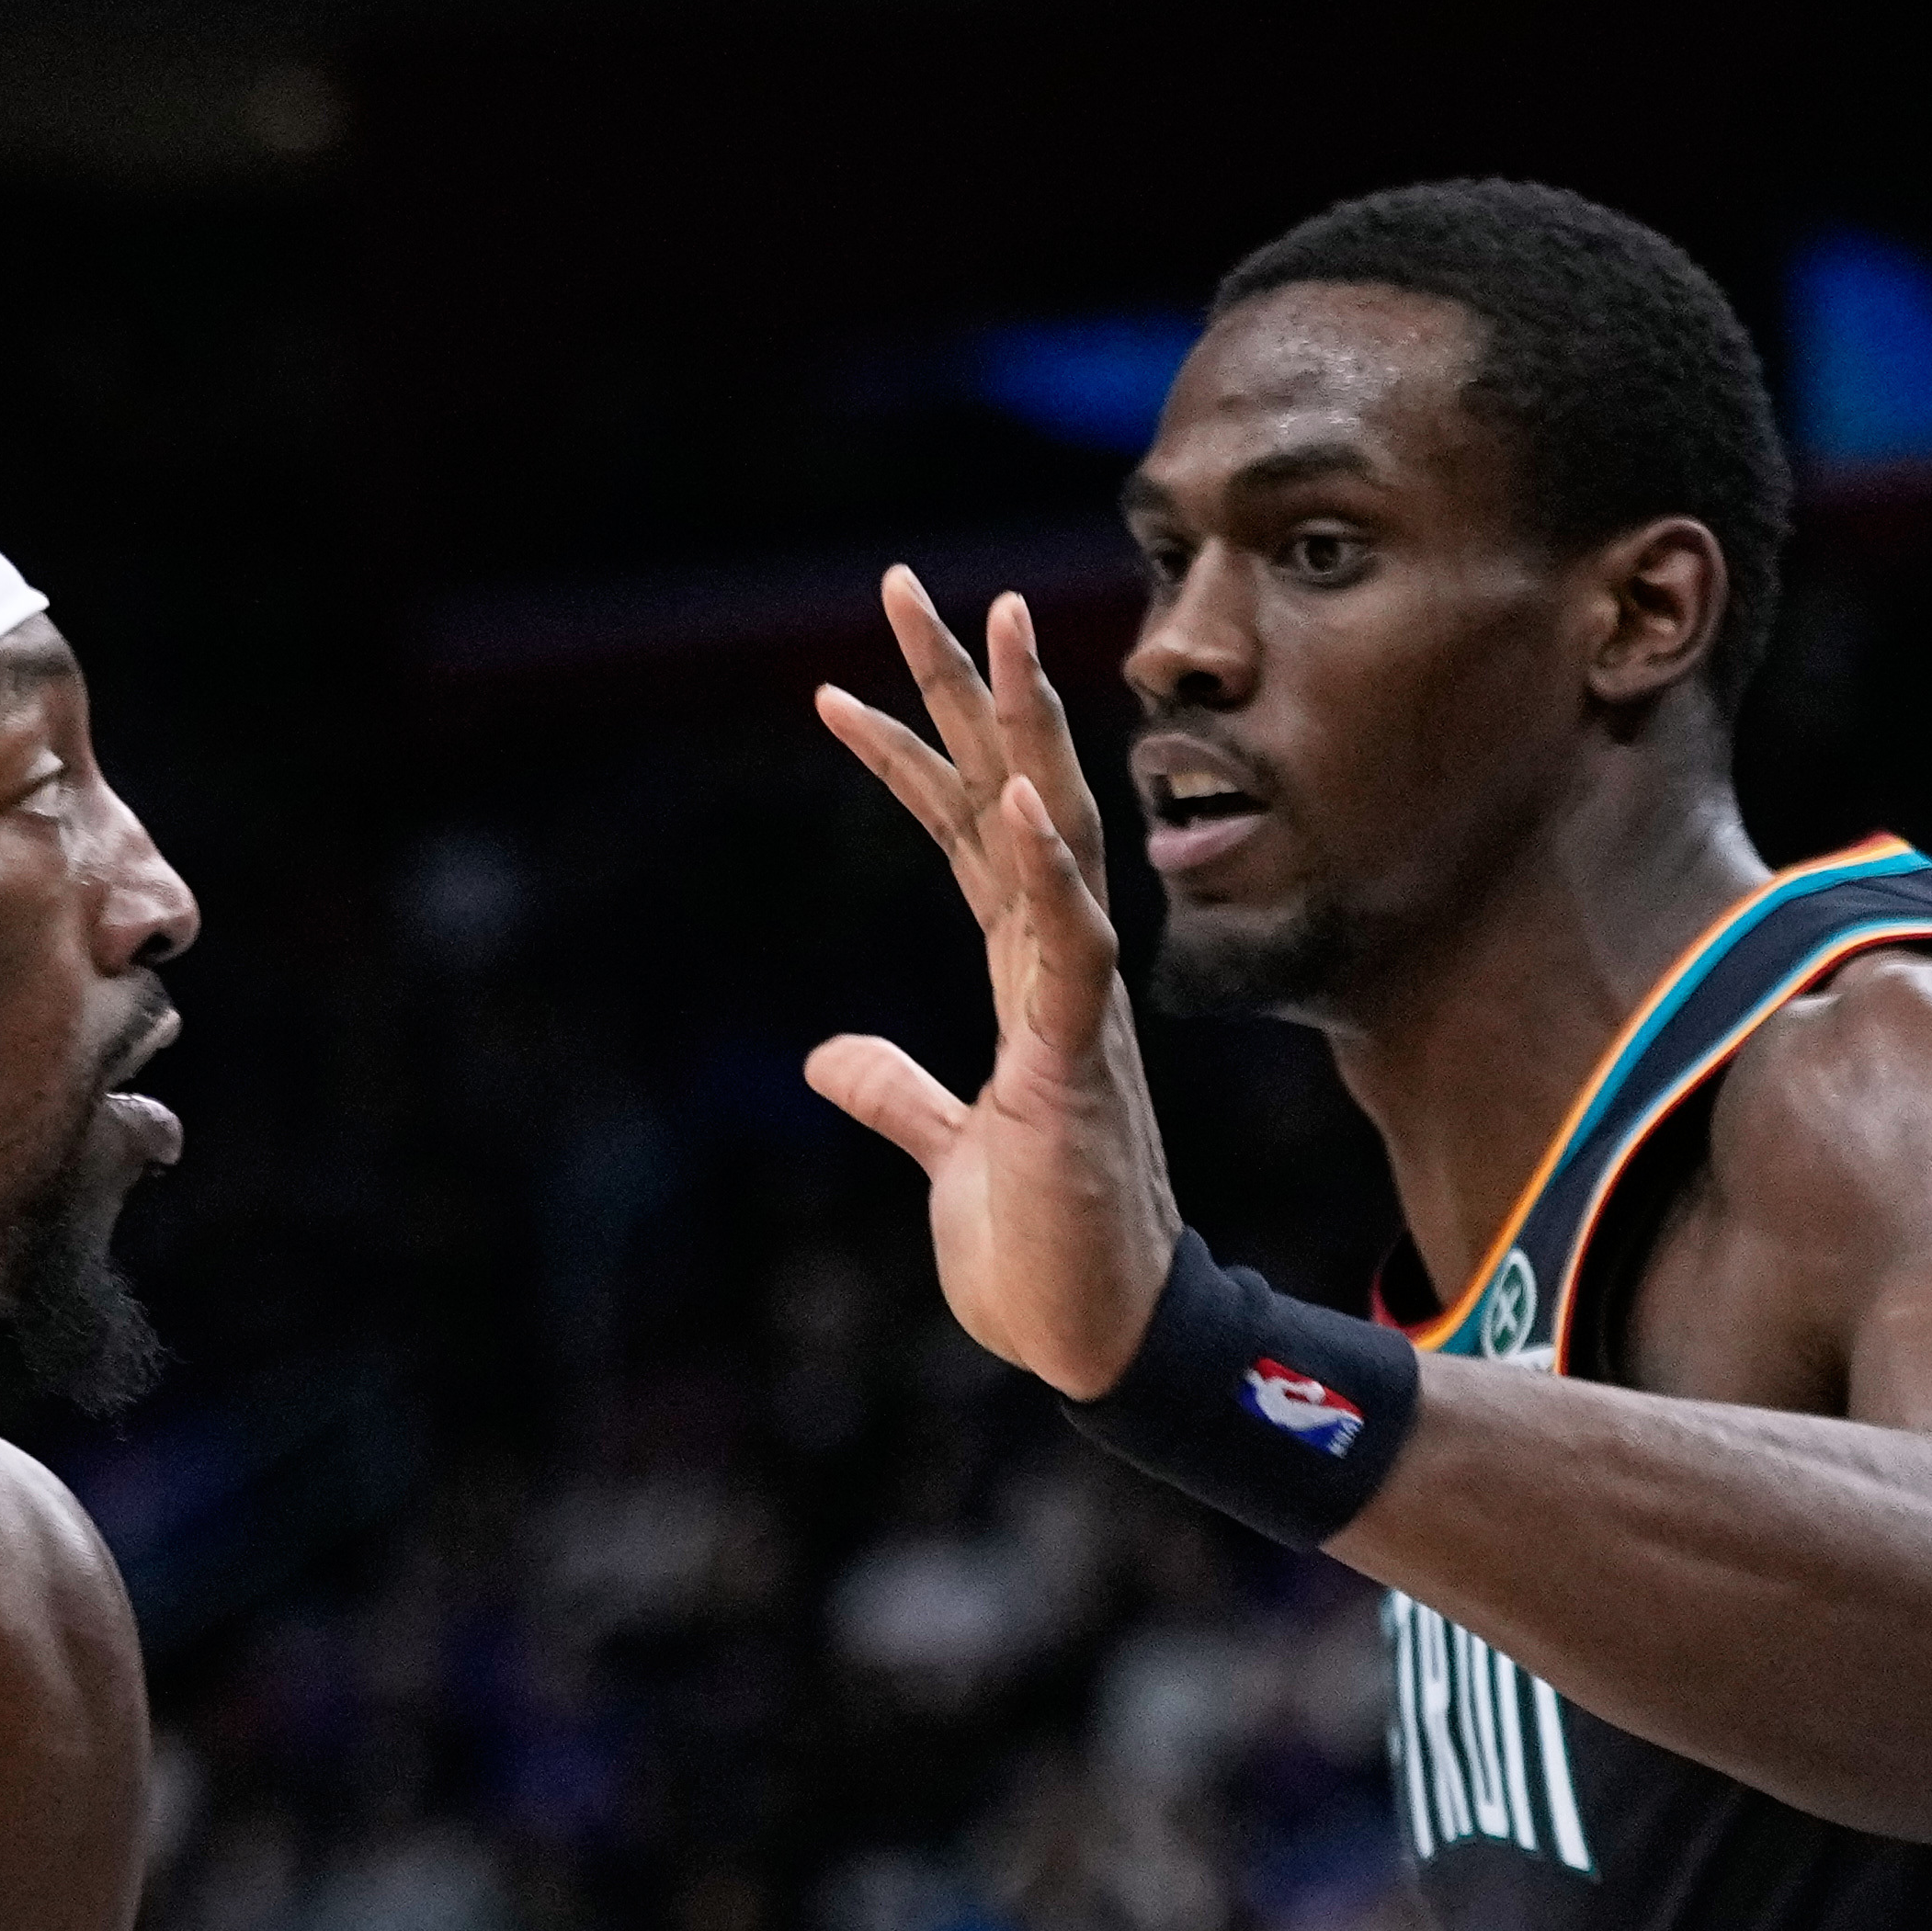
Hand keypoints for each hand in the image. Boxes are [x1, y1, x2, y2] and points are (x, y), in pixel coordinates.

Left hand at [807, 566, 1185, 1400]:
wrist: (1099, 1344)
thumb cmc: (1044, 1253)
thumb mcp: (950, 1153)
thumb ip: (899, 1094)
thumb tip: (833, 1056)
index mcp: (1028, 983)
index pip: (967, 838)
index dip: (910, 758)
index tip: (836, 689)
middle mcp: (1059, 971)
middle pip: (1015, 796)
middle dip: (965, 691)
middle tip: (913, 586)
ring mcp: (1076, 1010)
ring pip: (1055, 837)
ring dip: (1022, 732)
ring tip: (991, 624)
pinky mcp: (1078, 1068)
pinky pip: (1071, 950)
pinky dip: (1046, 873)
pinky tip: (1024, 797)